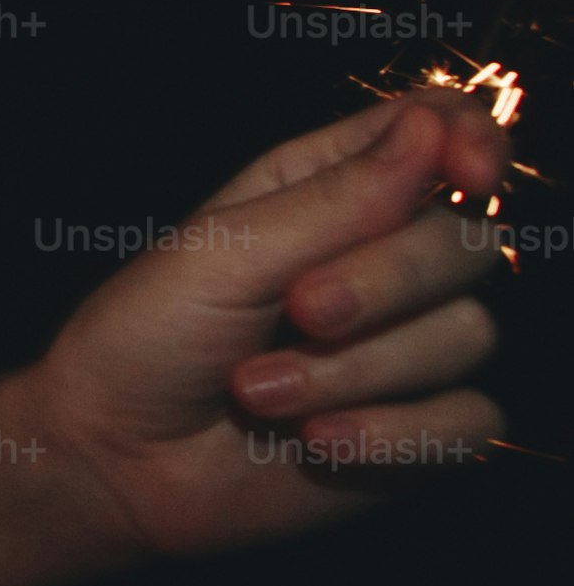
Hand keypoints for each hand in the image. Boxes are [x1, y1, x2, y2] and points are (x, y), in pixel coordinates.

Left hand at [27, 89, 510, 555]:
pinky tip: (316, 442)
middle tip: (300, 310)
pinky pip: (468, 421)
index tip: (467, 171)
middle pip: (467, 243)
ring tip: (255, 390)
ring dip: (355, 371)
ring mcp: (406, 347)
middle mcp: (381, 259)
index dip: (472, 139)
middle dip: (388, 281)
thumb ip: (335, 200)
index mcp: (326, 190)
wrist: (114, 458)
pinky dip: (391, 435)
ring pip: (466, 336)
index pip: (438, 133)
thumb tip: (431, 126)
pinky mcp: (418, 429)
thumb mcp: (224, 253)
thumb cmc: (145, 337)